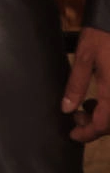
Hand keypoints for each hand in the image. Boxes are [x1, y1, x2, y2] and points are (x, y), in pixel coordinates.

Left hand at [64, 25, 109, 141]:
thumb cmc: (101, 37)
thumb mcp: (84, 60)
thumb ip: (76, 86)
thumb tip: (67, 109)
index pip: (103, 124)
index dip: (88, 133)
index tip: (73, 135)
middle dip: (94, 125)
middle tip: (75, 117)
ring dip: (102, 117)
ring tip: (82, 108)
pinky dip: (108, 107)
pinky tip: (95, 100)